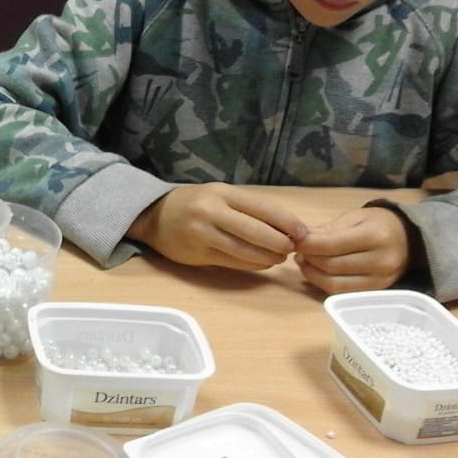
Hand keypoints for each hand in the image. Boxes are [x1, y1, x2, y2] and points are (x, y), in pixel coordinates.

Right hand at [128, 184, 307, 272]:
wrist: (154, 216)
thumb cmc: (195, 203)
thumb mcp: (219, 195)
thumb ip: (248, 209)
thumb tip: (286, 227)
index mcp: (222, 193)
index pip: (264, 209)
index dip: (288, 222)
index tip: (303, 233)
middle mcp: (212, 212)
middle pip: (257, 232)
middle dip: (281, 243)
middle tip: (291, 249)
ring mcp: (203, 234)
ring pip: (246, 251)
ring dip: (268, 257)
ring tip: (278, 258)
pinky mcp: (197, 254)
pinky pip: (233, 262)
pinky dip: (252, 265)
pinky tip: (261, 263)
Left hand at [294, 207, 410, 293]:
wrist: (411, 239)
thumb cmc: (379, 223)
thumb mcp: (355, 217)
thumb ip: (328, 229)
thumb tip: (301, 239)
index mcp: (374, 236)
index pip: (331, 245)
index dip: (307, 245)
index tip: (295, 240)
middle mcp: (380, 261)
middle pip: (331, 266)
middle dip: (308, 259)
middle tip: (298, 251)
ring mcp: (380, 280)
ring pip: (334, 284)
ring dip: (312, 274)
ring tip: (305, 262)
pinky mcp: (377, 291)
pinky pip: (343, 292)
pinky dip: (324, 283)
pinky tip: (318, 272)